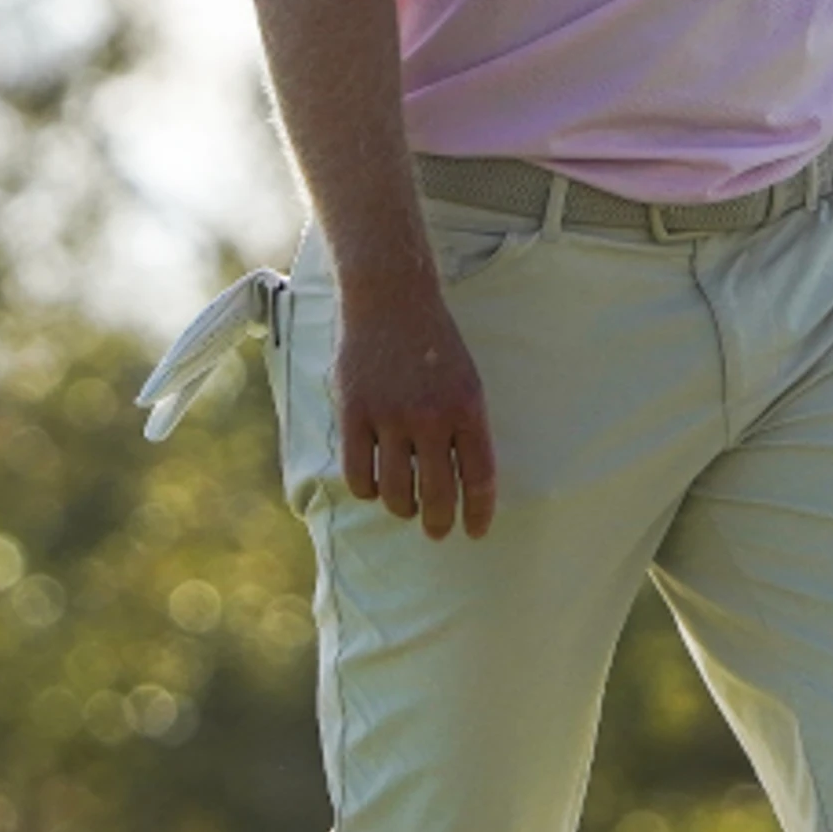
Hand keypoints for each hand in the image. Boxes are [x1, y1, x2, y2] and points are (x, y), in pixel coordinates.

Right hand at [334, 277, 496, 539]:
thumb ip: (465, 428)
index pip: (478, 477)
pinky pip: (359, 476)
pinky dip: (367, 491)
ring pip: (395, 492)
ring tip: (405, 507)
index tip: (474, 532)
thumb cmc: (434, 344)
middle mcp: (431, 416)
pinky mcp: (353, 414)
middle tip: (437, 531)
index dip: (478, 512)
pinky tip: (374, 486)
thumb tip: (462, 484)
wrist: (391, 299)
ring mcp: (390, 416)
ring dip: (402, 509)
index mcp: (468, 407)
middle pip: (437, 494)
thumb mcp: (467, 381)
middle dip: (438, 522)